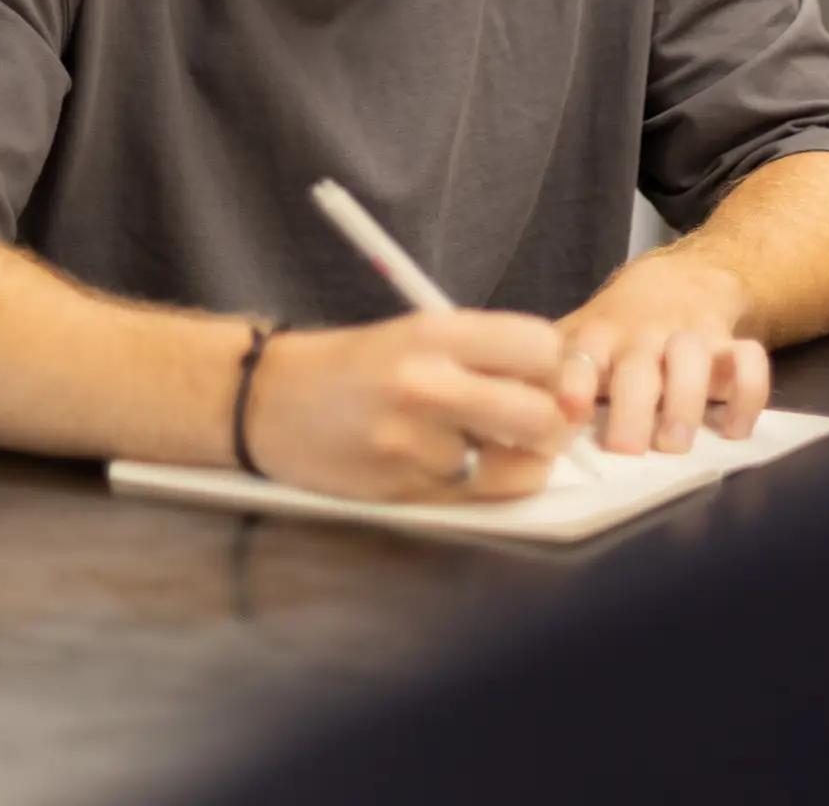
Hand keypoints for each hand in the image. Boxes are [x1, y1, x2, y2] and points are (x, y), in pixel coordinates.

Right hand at [244, 310, 574, 502]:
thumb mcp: (414, 332)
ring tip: (508, 443)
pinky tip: (474, 464)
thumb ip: (483, 352)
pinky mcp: (407, 490)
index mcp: (433, 332)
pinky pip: (485, 495)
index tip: (545, 371)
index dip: (553, 361)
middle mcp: (428, 384)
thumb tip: (560, 381)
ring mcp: (416, 443)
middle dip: (554, 419)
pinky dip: (493, 484)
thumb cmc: (350, 364)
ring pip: (522, 464)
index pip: (538, 345)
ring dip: (529, 459)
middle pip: (541, 412)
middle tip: (543, 417)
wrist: (268, 401)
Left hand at [558, 251, 770, 455]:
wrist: (682, 278)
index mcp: (597, 338)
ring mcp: (689, 337)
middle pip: (638, 366)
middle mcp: (642, 336)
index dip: (573, 381)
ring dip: (685, 401)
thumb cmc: (618, 328)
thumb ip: (546, 378)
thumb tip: (504, 422)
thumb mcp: (577, 339)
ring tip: (675, 444)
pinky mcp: (730, 344)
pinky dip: (748, 393)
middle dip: (632, 407)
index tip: (567, 411)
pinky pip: (750, 360)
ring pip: (692, 358)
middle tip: (625, 450)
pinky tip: (734, 430)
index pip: (580, 355)